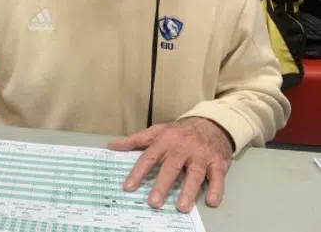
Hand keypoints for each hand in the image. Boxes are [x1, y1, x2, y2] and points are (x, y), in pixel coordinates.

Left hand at [107, 117, 232, 212]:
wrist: (211, 124)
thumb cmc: (179, 131)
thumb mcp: (156, 131)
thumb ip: (135, 140)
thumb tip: (112, 145)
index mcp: (165, 141)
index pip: (149, 158)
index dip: (138, 172)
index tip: (128, 187)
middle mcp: (182, 148)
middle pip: (171, 167)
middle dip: (162, 185)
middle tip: (154, 202)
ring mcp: (200, 156)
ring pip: (195, 174)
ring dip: (188, 191)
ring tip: (181, 207)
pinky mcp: (217, 162)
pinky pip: (217, 177)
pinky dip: (216, 189)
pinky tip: (211, 202)